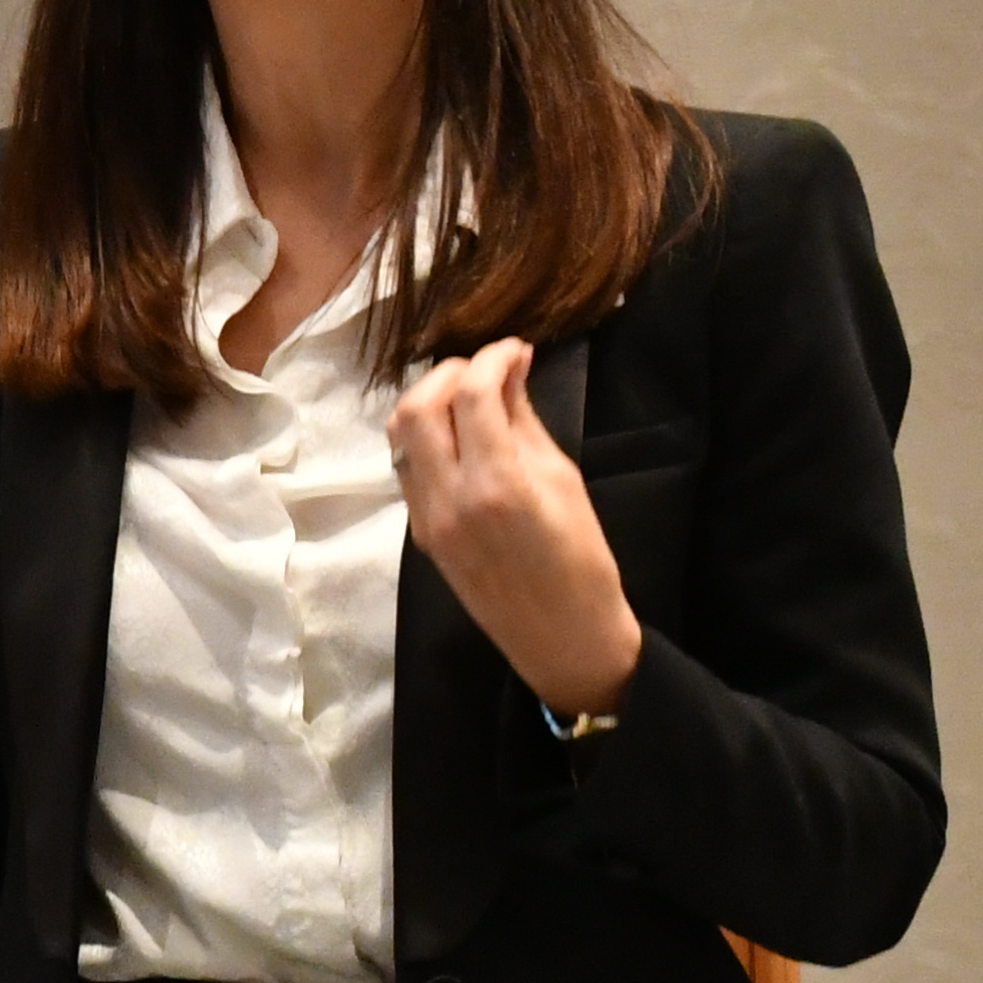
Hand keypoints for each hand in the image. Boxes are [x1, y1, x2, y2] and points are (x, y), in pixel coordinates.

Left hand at [388, 337, 642, 717]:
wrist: (561, 635)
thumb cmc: (582, 560)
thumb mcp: (565, 482)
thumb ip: (525, 423)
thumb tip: (509, 372)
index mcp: (496, 484)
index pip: (473, 395)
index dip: (492, 358)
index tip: (515, 348)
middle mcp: (448, 498)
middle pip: (418, 407)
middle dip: (449, 373)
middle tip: (485, 367)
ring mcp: (425, 516)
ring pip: (400, 435)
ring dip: (427, 401)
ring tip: (466, 393)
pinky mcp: (419, 531)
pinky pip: (406, 467)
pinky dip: (423, 437)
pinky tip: (455, 432)